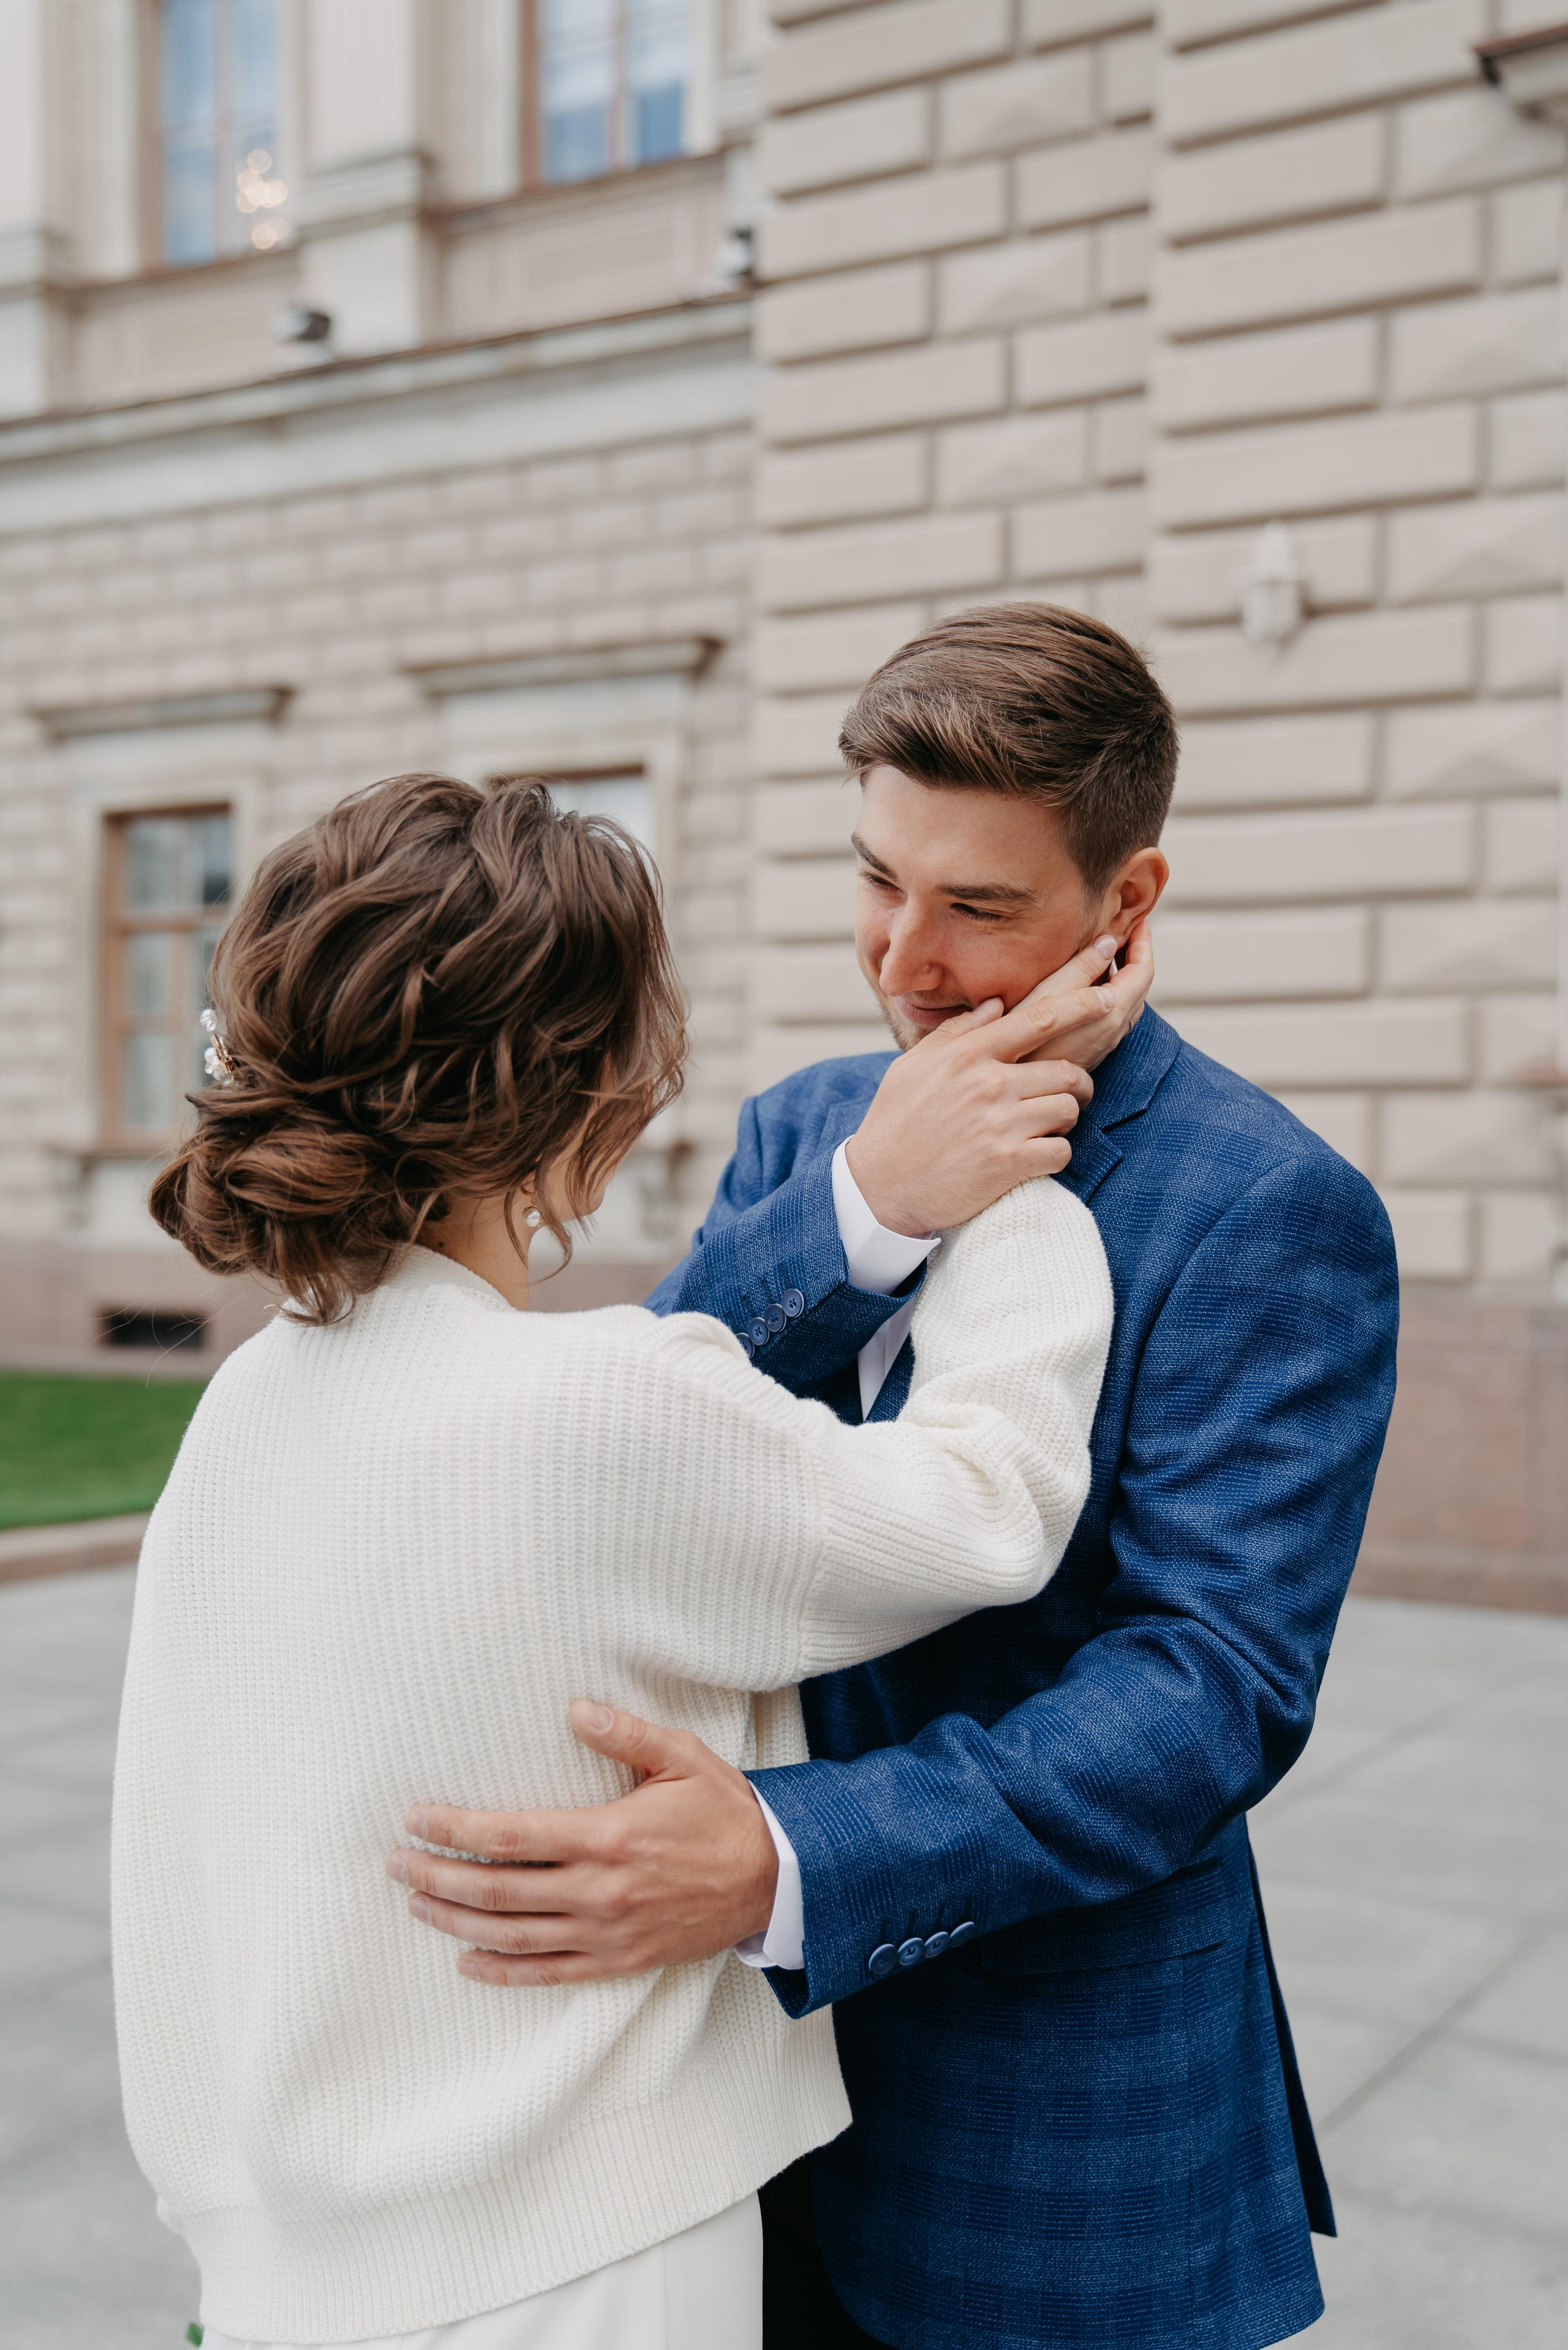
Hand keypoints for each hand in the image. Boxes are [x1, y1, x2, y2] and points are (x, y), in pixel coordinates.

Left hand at [387, 1702, 779, 1986]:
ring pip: (512, 1935)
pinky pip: (548, 1973)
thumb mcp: (683, 1758)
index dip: (454, 1830)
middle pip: (496, 1891)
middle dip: (437, 1876)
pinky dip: (502, 1971)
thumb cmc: (725, 1812)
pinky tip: (467, 1962)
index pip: (509, 1837)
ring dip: (455, 1921)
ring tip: (416, 1902)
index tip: (415, 1818)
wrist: (774, 1880)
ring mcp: (607, 1933)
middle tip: (395, 1862)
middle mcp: (599, 1891)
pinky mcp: (619, 1960)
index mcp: (607, 1836)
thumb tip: (574, 1709)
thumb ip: (626, 1735)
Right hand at [845, 922, 1153, 1237]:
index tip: (1108, 998)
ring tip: (1046, 1128)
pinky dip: (1056, 1154)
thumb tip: (995, 1005)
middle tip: (1072, 1096)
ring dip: (1064, 1120)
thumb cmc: (894, 1123)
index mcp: (968, 1054)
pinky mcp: (1009, 1163)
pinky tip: (1036, 1158)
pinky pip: (1061, 1151)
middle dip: (1078, 1084)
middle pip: (1068, 1070)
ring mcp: (1001, 1124)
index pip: (1039, 1019)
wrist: (879, 1187)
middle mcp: (988, 1083)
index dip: (1082, 1005)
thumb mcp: (913, 1067)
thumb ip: (956, 1033)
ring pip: (1068, 1109)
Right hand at [1017, 916, 1152, 1072]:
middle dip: (1136, 956)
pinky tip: (1092, 987)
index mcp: (1112, 1012)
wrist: (1011, 1083)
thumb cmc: (1023, 1038)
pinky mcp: (1092, 1053)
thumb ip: (1082, 966)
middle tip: (1126, 931)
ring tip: (1110, 953)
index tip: (1138, 921)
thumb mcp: (1050, 992)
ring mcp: (1105, 1044)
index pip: (1143, 971)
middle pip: (1140, 987)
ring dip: (1125, 976)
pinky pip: (1116, 1016)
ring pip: (1129, 1004)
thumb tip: (1109, 942)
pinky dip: (1114, 994)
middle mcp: (1115, 1031)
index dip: (1143, 943)